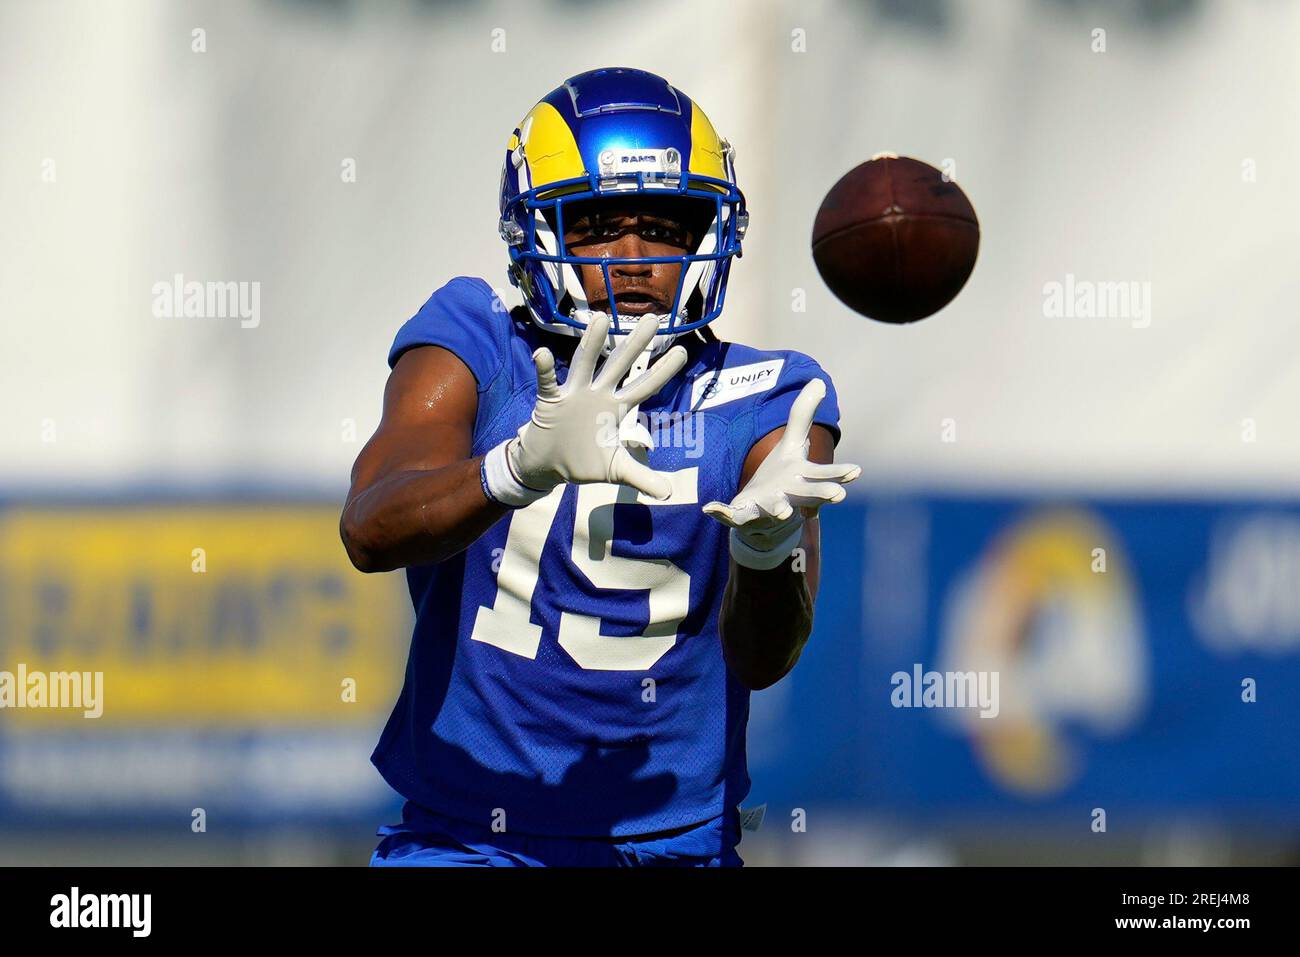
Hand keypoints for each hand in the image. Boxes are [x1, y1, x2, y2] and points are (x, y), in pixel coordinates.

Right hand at [507, 311, 687, 499]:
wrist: (548, 465)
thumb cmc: (582, 462)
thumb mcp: (615, 470)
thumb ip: (641, 478)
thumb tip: (669, 494)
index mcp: (616, 408)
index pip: (645, 386)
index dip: (662, 371)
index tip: (684, 351)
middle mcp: (598, 394)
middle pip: (620, 364)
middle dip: (636, 344)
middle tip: (655, 319)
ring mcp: (574, 393)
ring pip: (585, 363)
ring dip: (591, 343)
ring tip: (600, 319)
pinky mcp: (550, 400)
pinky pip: (547, 382)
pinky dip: (544, 369)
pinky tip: (542, 355)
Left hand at [703, 378, 861, 559]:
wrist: (766, 518)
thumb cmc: (785, 477)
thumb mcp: (793, 442)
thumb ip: (803, 414)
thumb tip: (819, 381)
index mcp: (803, 478)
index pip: (825, 474)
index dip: (840, 473)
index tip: (857, 472)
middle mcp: (791, 496)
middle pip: (808, 494)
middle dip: (820, 494)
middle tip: (837, 496)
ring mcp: (768, 508)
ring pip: (776, 509)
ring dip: (780, 509)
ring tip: (785, 512)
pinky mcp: (745, 517)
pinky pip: (733, 516)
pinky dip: (723, 513)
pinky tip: (710, 508)